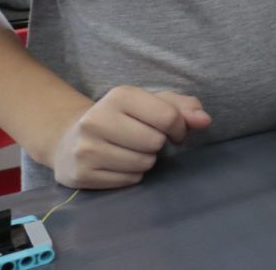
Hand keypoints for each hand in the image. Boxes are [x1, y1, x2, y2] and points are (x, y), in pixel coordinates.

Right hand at [50, 86, 210, 188]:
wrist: (70, 139)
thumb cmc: (124, 118)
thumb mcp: (153, 103)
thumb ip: (184, 108)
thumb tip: (205, 120)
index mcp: (119, 95)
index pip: (168, 117)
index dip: (179, 127)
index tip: (173, 130)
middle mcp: (96, 119)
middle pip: (155, 142)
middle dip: (157, 144)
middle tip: (144, 140)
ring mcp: (85, 148)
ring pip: (143, 164)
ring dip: (145, 160)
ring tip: (130, 150)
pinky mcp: (80, 174)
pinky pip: (128, 181)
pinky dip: (131, 175)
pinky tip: (117, 164)